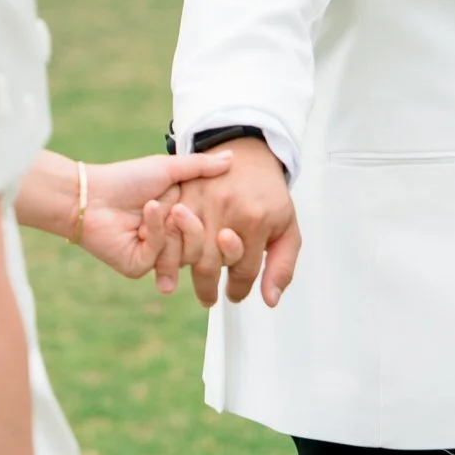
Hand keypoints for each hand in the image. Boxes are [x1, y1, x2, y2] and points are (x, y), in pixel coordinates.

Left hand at [73, 149, 229, 285]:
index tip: (219, 204)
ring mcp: (157, 256)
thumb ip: (201, 167)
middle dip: (193, 226)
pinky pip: (160, 257)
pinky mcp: (139, 266)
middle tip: (179, 208)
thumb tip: (232, 157)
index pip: (213, 227)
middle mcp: (172, 239)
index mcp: (182, 218)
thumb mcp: (169, 169)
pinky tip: (146, 212)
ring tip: (158, 207)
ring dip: (174, 229)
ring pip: (186, 256)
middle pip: (204, 246)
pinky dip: (155, 231)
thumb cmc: (126, 179)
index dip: (216, 217)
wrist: (90, 194)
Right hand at [173, 134, 300, 308]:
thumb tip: (269, 300)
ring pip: (186, 251)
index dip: (239, 289)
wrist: (249, 154)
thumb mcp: (287, 229)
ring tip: (188, 285)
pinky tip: (172, 262)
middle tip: (209, 298)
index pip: (244, 271)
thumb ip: (282, 267)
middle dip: (208, 290)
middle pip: (210, 265)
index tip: (235, 294)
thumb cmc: (269, 196)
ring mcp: (202, 201)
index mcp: (256, 221)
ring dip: (184, 274)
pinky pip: (169, 231)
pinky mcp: (183, 194)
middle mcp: (227, 211)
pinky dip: (167, 251)